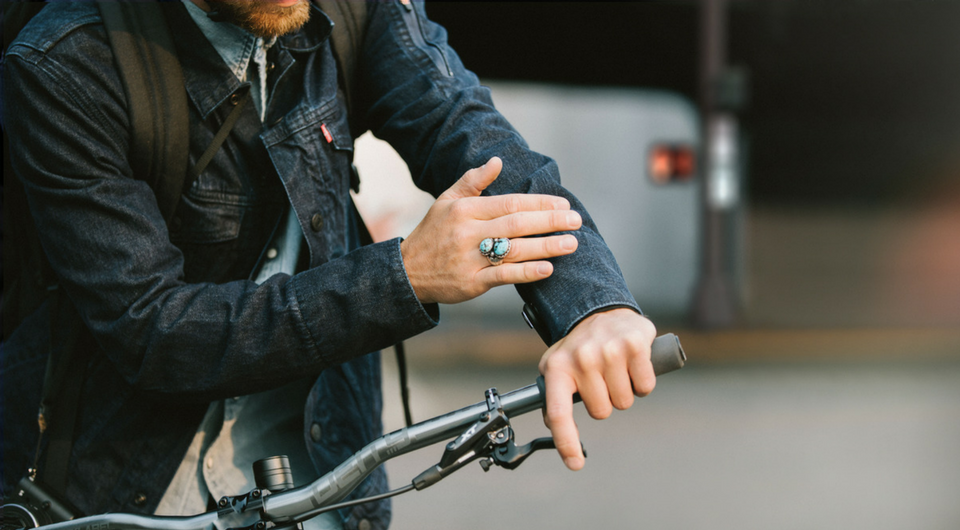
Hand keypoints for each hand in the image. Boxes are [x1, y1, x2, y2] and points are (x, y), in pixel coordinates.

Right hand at [401, 157, 581, 303]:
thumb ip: (473, 180)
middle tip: (576, 220)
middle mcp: (468, 233)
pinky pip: (503, 277)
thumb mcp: (447, 201)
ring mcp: (470, 259)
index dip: (539, 202)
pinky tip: (548, 268)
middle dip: (550, 221)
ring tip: (571, 243)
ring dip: (546, 246)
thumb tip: (497, 161)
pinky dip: (527, 272)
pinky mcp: (471, 283)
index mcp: (465, 210)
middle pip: (517, 224)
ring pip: (514, 250)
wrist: (407, 272)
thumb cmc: (433, 233)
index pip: (510, 202)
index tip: (563, 204)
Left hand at [538, 308, 656, 469]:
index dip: (567, 443)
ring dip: (624, 391)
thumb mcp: (556, 366)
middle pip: (602, 412)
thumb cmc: (578, 346)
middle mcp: (582, 358)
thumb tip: (553, 428)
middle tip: (601, 380)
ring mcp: (608, 351)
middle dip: (605, 401)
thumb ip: (552, 397)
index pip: (559, 414)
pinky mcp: (634, 345)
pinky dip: (643, 382)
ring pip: (625, 402)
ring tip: (616, 369)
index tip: (575, 463)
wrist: (601, 310)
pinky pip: (645, 387)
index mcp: (557, 367)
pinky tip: (633, 365)